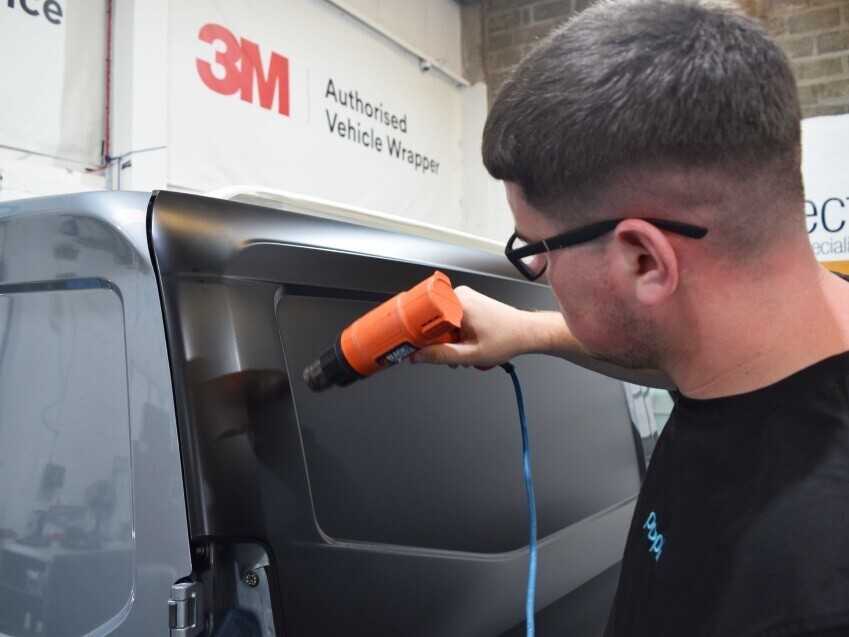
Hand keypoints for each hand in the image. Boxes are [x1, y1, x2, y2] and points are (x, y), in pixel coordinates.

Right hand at [410, 286, 531, 367]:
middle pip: (432, 321)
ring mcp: (464, 297)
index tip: (417, 347)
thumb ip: (442, 355)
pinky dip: (456, 333)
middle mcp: (460, 295)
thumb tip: (418, 356)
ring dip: (449, 340)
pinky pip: (451, 319)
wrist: (526, 332)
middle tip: (453, 355)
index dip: (418, 334)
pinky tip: (467, 343)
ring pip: (442, 322)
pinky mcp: (468, 302)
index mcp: (459, 303)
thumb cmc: (507, 339)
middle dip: (439, 342)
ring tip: (465, 351)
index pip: (423, 317)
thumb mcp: (471, 354)